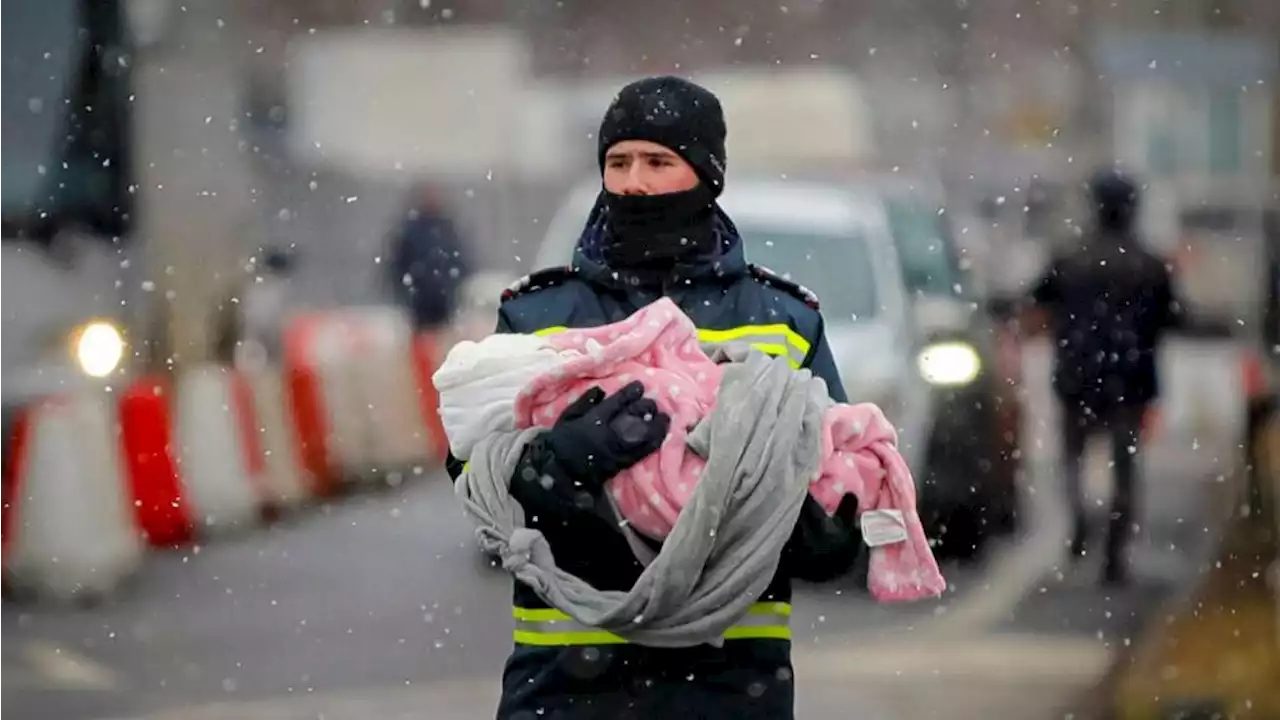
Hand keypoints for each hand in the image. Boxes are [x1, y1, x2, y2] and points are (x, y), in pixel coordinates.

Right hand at [540, 381, 670, 487]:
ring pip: (641, 436)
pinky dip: (652, 444)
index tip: (640, 386)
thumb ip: (584, 402)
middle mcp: (608, 434)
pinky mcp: (621, 464)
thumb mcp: (568, 417)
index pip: (615, 404)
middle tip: (654, 402)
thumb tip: (601, 390)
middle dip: (646, 408)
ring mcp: (616, 451)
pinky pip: (640, 453)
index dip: (629, 394)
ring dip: (655, 426)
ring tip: (666, 418)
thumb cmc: (562, 441)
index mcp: (593, 421)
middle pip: (633, 418)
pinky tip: (660, 437)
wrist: (560, 471)